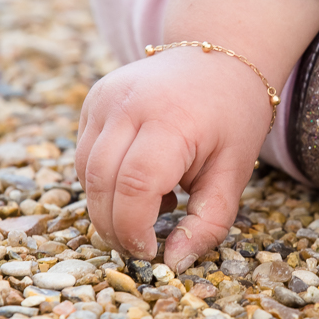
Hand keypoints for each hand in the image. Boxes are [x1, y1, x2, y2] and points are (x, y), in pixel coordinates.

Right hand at [75, 49, 269, 271]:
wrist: (219, 55)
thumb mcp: (234, 173)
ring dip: (107, 205)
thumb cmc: (233, 117)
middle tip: (140, 244)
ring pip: (85, 171)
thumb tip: (174, 263)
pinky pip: (84, 154)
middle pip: (100, 182)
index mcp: (171, 120)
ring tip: (150, 206)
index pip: (134, 185)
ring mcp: (105, 98)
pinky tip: (140, 179)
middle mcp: (129, 104)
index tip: (149, 251)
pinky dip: (103, 180)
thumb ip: (208, 222)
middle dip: (114, 226)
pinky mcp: (93, 100)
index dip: (133, 228)